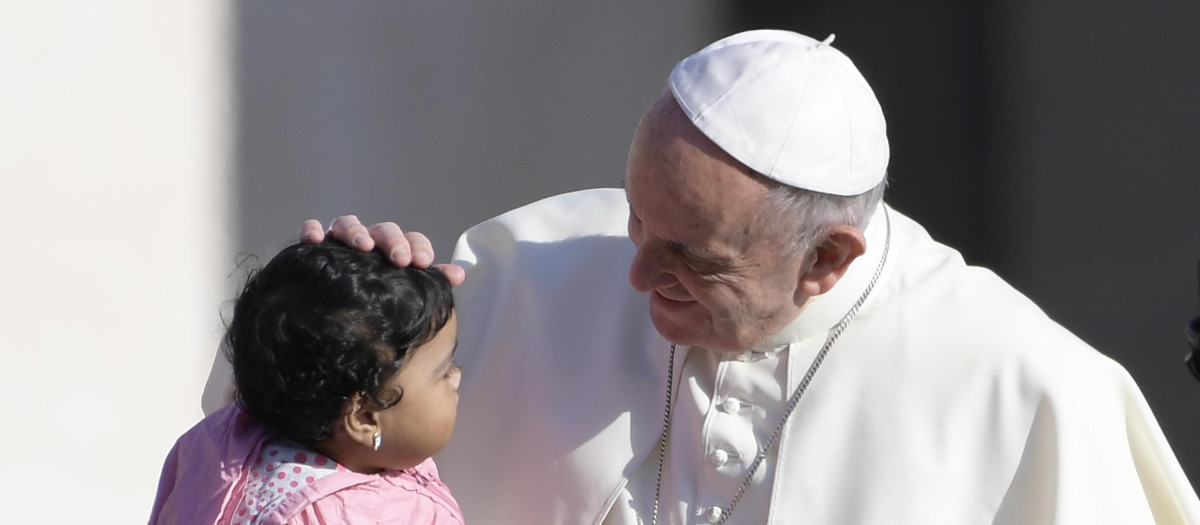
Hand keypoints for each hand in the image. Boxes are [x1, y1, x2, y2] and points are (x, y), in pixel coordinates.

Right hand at [301, 216, 465, 285]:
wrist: (341, 316)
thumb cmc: (380, 299)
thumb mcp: (409, 291)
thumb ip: (433, 282)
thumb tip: (459, 275)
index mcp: (395, 251)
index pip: (411, 240)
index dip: (418, 247)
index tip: (423, 263)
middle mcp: (370, 242)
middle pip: (383, 230)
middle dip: (393, 241)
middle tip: (400, 259)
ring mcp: (342, 241)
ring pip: (348, 224)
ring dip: (356, 232)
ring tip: (363, 247)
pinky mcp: (316, 245)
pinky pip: (312, 230)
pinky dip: (312, 229)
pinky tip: (315, 239)